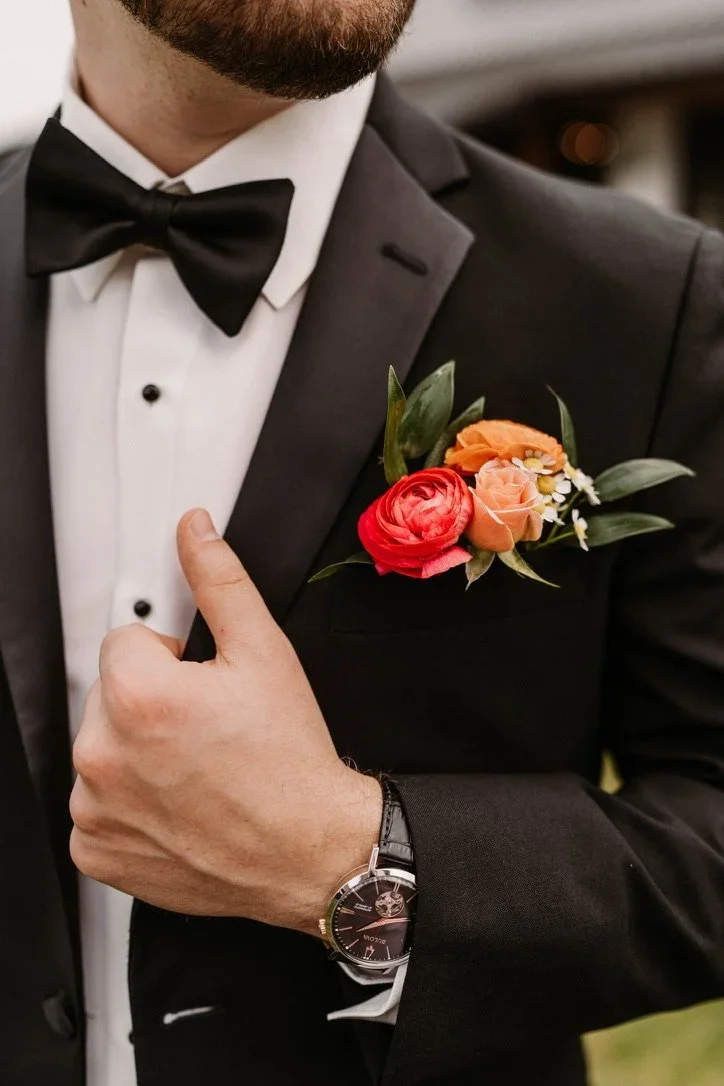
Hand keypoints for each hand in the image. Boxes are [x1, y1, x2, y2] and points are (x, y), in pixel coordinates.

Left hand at [69, 508, 381, 934]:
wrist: (309, 851)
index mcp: (138, 697)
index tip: (202, 684)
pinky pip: (97, 807)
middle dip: (151, 700)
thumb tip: (195, 532)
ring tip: (196, 767)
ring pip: (102, 747)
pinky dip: (129, 803)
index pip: (126, 640)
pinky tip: (178, 803)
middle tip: (206, 727)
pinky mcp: (97, 851)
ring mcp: (95, 809)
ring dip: (137, 750)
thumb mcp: (263, 653)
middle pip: (110, 693)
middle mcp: (103, 755)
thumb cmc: (290, 762)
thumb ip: (219, 581)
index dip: (172, 657)